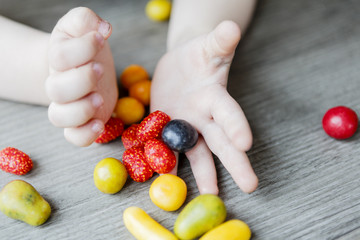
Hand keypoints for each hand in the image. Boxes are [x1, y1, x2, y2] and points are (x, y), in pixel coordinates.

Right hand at [46, 7, 117, 145]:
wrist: (83, 68)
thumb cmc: (86, 48)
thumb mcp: (83, 27)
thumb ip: (86, 20)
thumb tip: (102, 28)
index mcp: (59, 58)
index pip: (60, 55)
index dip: (81, 48)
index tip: (101, 38)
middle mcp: (59, 84)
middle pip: (57, 89)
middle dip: (81, 80)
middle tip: (100, 70)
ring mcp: (68, 106)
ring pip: (59, 117)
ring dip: (81, 109)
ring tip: (99, 97)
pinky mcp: (81, 122)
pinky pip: (74, 136)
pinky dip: (85, 135)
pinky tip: (100, 124)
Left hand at [151, 21, 257, 193]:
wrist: (181, 66)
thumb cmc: (199, 55)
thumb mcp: (209, 46)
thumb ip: (220, 40)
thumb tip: (231, 27)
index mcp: (216, 97)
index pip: (229, 112)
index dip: (236, 125)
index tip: (246, 143)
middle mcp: (205, 117)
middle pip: (222, 141)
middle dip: (235, 162)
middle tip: (251, 185)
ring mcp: (187, 127)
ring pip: (198, 152)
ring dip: (204, 173)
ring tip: (210, 193)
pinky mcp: (168, 130)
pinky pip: (168, 149)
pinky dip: (167, 164)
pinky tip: (166, 181)